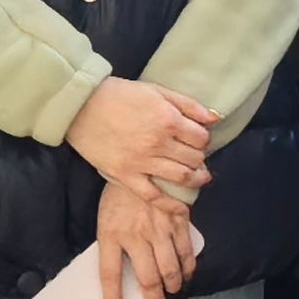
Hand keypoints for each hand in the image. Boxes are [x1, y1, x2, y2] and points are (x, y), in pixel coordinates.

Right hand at [71, 76, 215, 198]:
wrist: (81, 106)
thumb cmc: (120, 95)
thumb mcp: (158, 91)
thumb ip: (189, 105)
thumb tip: (216, 118)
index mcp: (168, 120)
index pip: (202, 138)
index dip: (204, 140)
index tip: (198, 140)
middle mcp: (158, 143)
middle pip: (194, 159)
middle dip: (200, 159)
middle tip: (196, 158)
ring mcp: (141, 162)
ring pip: (180, 177)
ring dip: (195, 180)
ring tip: (198, 178)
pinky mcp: (125, 175)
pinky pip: (153, 195)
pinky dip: (170, 204)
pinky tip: (181, 208)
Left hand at [95, 179, 196, 298]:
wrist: (142, 162)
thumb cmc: (120, 196)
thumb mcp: (107, 219)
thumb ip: (114, 245)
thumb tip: (123, 276)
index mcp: (111, 234)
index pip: (110, 274)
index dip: (113, 298)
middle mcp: (135, 234)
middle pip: (147, 277)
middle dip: (153, 297)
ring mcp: (159, 227)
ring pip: (169, 268)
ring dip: (172, 284)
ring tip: (172, 289)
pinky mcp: (178, 219)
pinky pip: (186, 249)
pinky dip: (188, 266)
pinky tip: (187, 273)